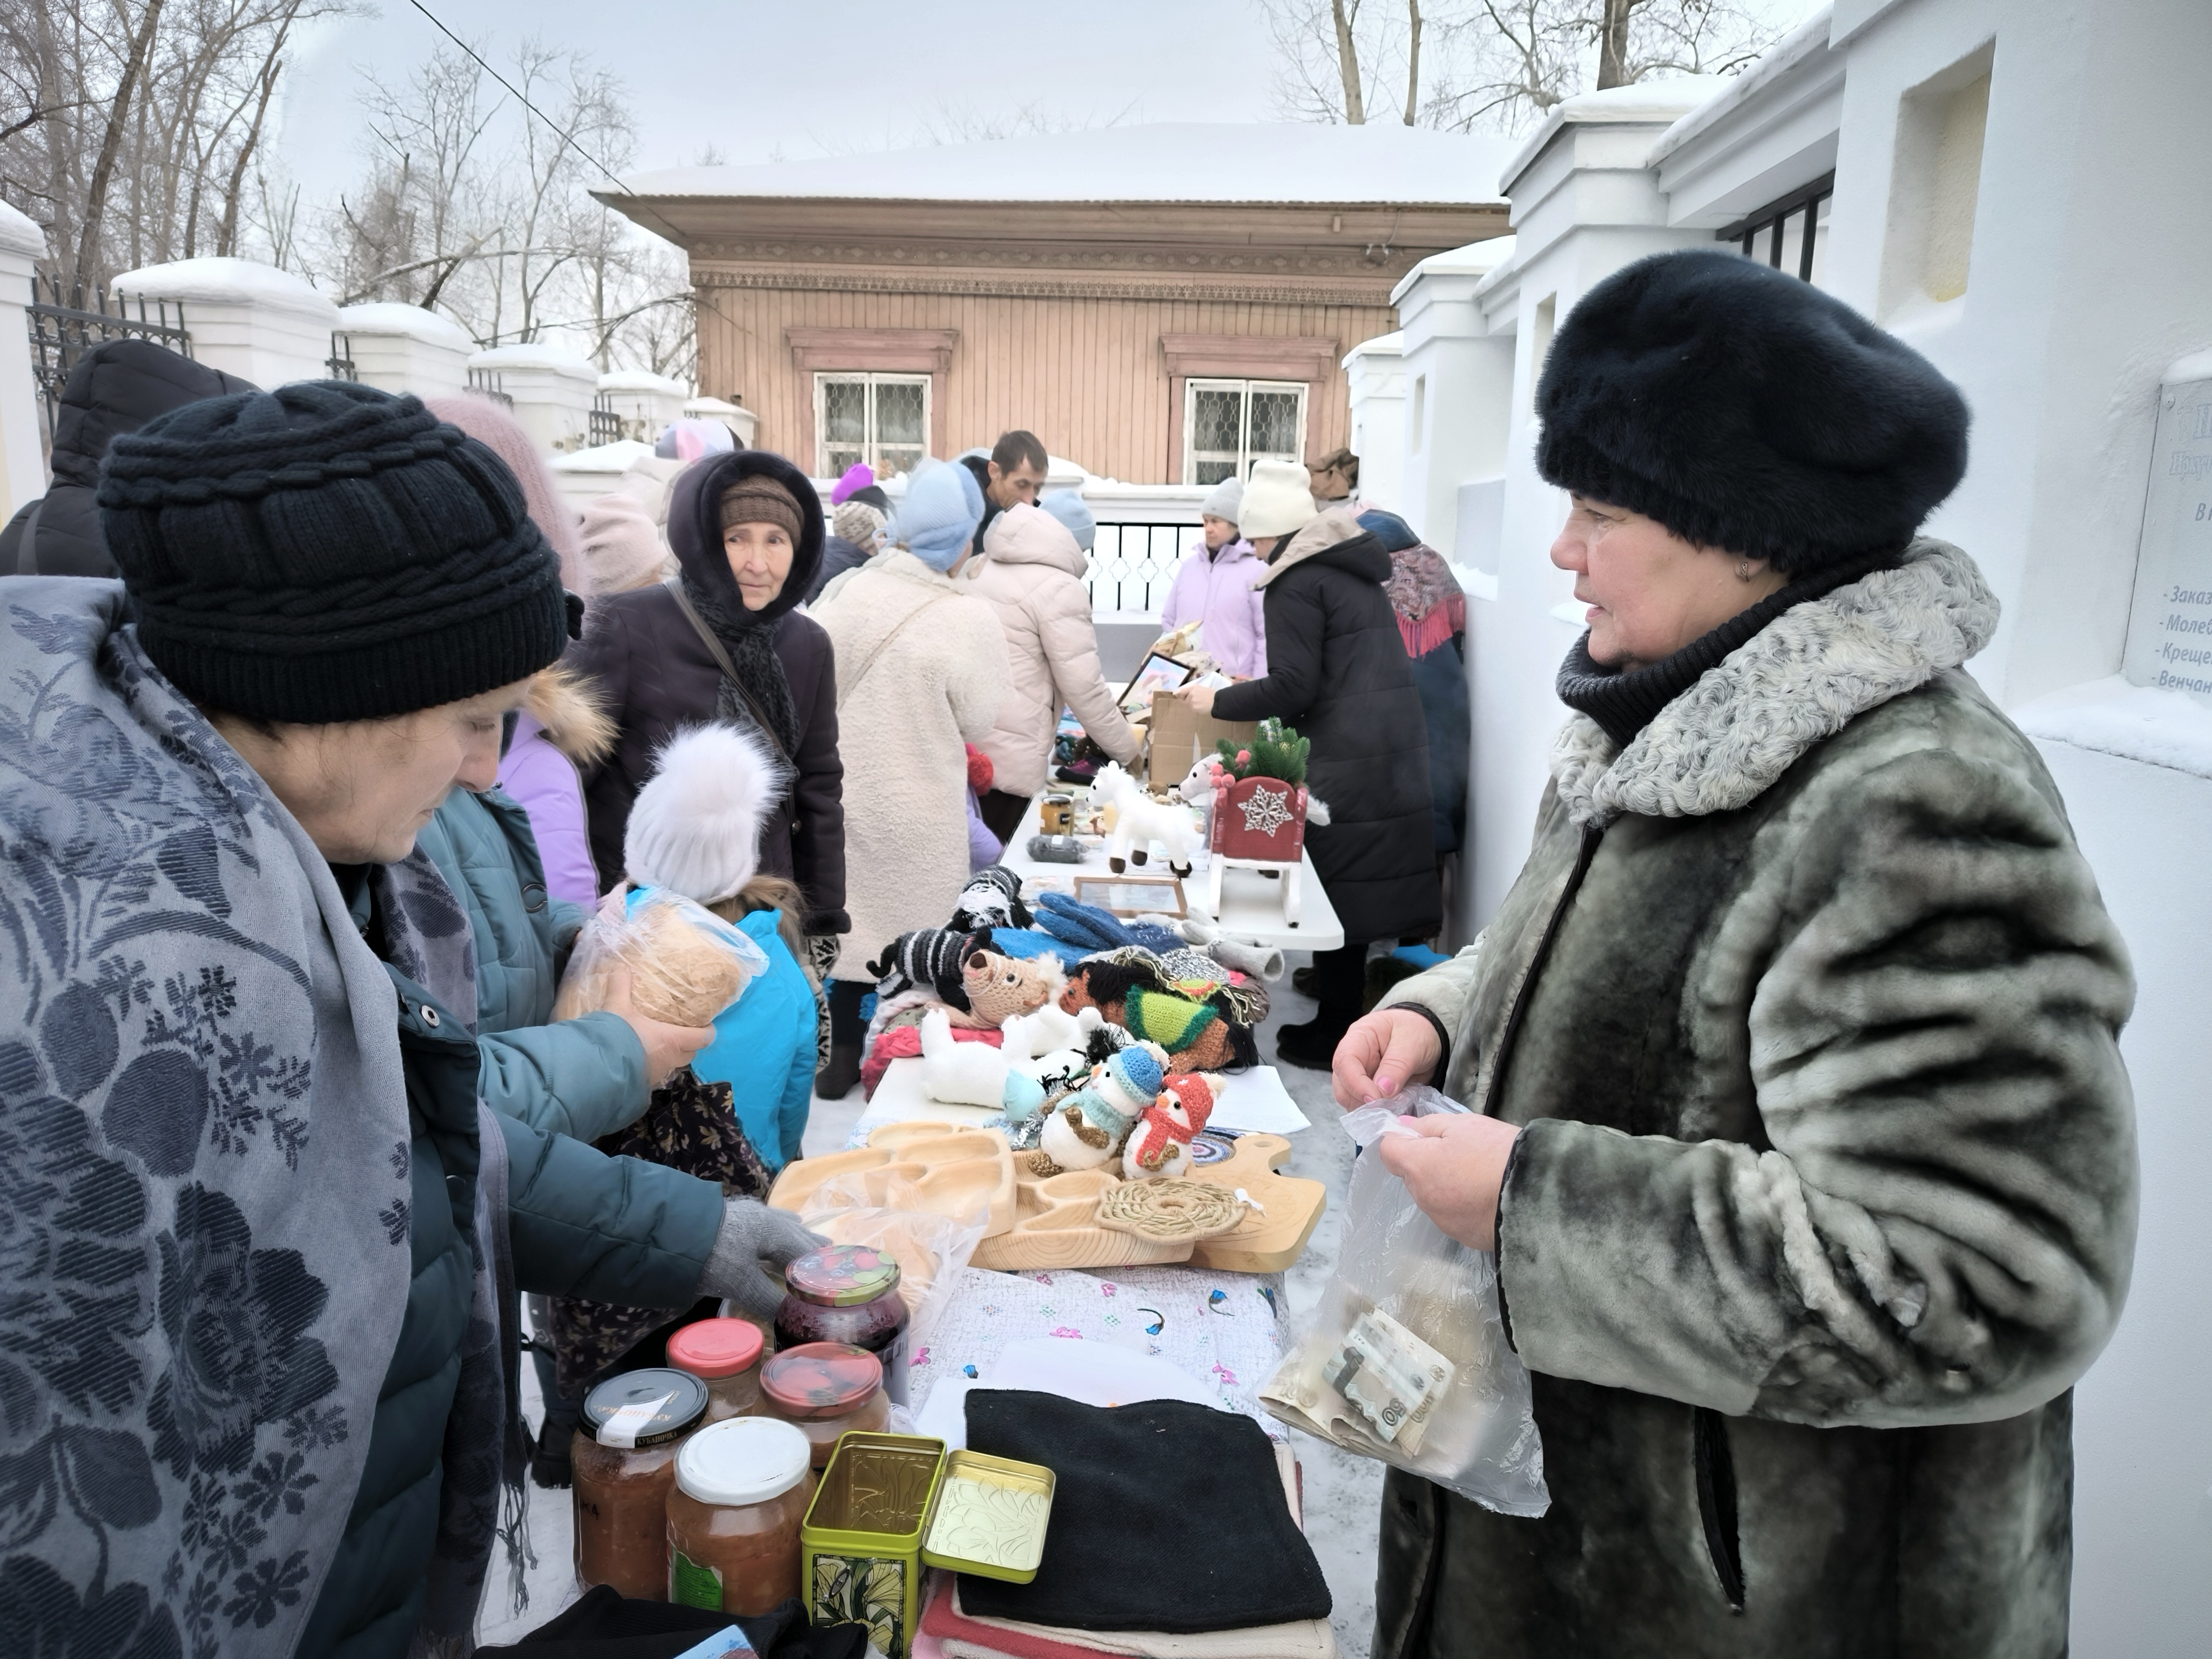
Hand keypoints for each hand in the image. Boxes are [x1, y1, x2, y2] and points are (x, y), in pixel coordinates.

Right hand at [600, 963, 713, 1085]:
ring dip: (671, 1055)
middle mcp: (670, 1059)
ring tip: (660, 1043)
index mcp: (672, 1040)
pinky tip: (641, 1057)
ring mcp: (658, 1074)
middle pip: (690, 1053)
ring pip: (674, 1065)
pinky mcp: (644, 1083)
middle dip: (689, 1043)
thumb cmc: (616, 1036)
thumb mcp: (617, 1006)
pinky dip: (653, 1065)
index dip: (707, 1031)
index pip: (703, 1038)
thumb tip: (621, 966)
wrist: (596, 1068)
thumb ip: (621, 985)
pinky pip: (656, 1074)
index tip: (705, 1023)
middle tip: (680, 1030)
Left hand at [704, 1200, 828, 1319]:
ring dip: (793, 1237)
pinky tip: (767, 1236)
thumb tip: (790, 1319)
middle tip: (830, 1258)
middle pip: (796, 1233)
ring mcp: (746, 1214)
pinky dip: (773, 1232)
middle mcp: (765, 1217)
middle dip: (812, 1247)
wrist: (667, 1231)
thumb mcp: (741, 1283)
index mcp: (775, 1229)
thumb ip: (768, 1300)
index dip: (821, 1266)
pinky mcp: (728, 1217)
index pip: (807, 1250)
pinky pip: (762, 1224)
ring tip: (805, 1244)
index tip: (837, 1276)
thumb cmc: (712, 1255)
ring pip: (779, 1225)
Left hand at [1179, 684, 1216, 716]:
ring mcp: (1192, 701)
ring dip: (1194, 707)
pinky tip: (1203, 708)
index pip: (1182, 691)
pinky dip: (1197, 710)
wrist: (1217, 701)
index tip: (1183, 698)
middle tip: (1197, 703)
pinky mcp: (1194, 707)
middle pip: (1185, 700)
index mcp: (1193, 688)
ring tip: (1202, 705)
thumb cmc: (1212, 695)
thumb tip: (1188, 694)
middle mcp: (1191, 693)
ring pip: (1190, 706)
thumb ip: (1194, 691)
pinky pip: (1193, 710)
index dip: (1182, 696)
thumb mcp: (1202, 689)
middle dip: (1190, 702)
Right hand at [1331, 1008, 1441, 1107]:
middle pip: (1342, 1084)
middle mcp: (1354, 1057)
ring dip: (1368, 1110)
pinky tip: (1391, 1112)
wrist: (1428, 1037)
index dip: (1355, 1083)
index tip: (1375, 1098)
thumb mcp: (1413, 1042)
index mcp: (1359, 1036)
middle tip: (1385, 1108)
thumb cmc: (1417, 1030)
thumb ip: (1397, 1066)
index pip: (1345, 1061)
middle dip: (1360, 1100)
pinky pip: (1364, 1106)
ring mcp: (1360, 1075)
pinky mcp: (1369, 1090)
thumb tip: (1383, 1090)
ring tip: (1392, 1110)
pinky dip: (1376, 1113)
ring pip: (1349, 1099)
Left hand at [1375, 1114, 1520, 1250]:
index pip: (1388, 1151)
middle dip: (1428, 1163)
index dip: (1402, 1139)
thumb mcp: (1464, 1125)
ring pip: (1432, 1197)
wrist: (1538, 1196)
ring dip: (1446, 1186)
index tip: (1422, 1135)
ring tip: (1479, 1175)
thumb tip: (1402, 1126)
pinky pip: (1453, 1216)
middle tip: (1463, 1152)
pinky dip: (1463, 1206)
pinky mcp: (1463, 1237)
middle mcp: (1423, 1198)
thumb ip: (1428, 1125)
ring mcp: (1443, 1221)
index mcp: (1418, 1167)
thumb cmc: (1498, 1153)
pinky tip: (1487, 1196)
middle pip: (1412, 1176)